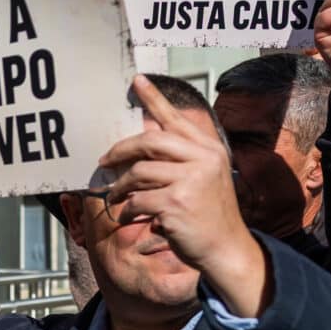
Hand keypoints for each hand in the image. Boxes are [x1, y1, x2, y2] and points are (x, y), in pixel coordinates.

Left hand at [100, 76, 270, 317]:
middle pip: (149, 142)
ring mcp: (190, 181)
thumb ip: (182, 156)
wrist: (226, 247)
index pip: (176, 119)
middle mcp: (203, 159)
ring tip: (116, 195)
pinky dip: (126, 209)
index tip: (137, 81)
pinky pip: (137, 200)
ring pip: (138, 172)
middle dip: (121, 150)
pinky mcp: (175, 203)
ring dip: (121, 186)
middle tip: (104, 160)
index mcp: (209, 149)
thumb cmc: (209, 213)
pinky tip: (127, 216)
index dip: (154, 99)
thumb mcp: (205, 177)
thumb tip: (146, 138)